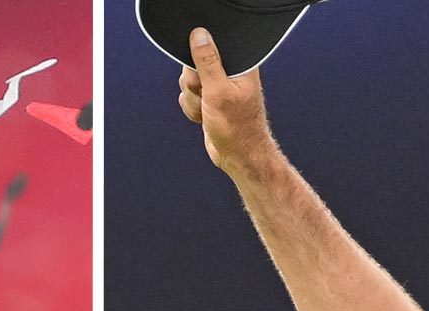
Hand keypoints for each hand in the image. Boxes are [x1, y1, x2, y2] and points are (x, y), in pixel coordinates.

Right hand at [178, 27, 277, 178]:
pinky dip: (193, 110)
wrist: (239, 156)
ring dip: (194, 101)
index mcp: (240, 63)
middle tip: (207, 98)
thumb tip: (199, 35)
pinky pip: (188, 97)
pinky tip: (205, 118)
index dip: (199, 61)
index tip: (203, 77)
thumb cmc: (237, 127)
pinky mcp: (210, 99)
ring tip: (209, 112)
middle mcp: (230, 72)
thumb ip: (207, 62)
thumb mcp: (218, 91)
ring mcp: (218, 86)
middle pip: (193, 65)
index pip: (209, 46)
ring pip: (188, 83)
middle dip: (194, 86)